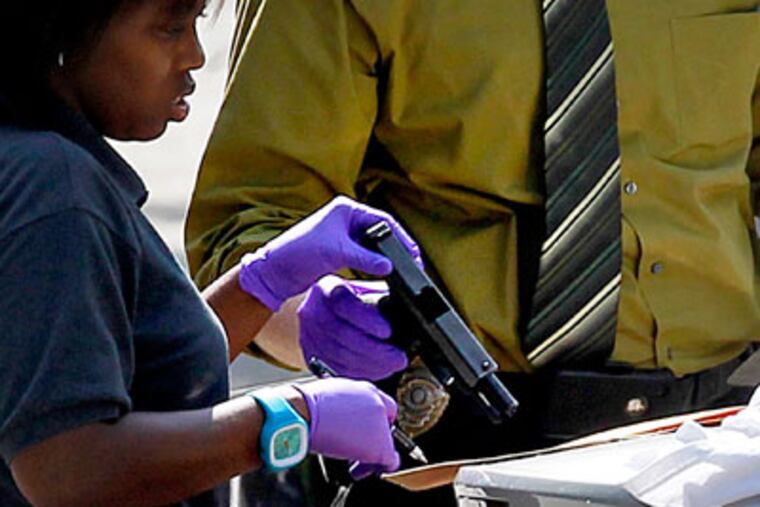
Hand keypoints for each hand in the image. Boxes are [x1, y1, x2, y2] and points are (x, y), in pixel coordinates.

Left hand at [238, 196, 420, 310]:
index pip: (382, 221)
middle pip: (380, 232)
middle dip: (395, 248)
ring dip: (384, 257)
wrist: (275, 272)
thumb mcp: (336, 253)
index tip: (413, 254)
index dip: (400, 238)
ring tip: (400, 271)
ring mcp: (343, 235)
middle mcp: (346, 218)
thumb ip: (365, 259)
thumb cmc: (298, 253)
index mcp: (345, 209)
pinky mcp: (339, 250)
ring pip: (373, 245)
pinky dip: (373, 264)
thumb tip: (390, 266)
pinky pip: (364, 255)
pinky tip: (382, 273)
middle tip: (411, 264)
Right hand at [295, 378, 399, 476]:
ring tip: (353, 465)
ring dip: (372, 455)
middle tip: (357, 450)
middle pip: (386, 424)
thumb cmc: (307, 405)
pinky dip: (377, 468)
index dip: (374, 422)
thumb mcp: (330, 397)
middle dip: (373, 438)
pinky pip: (390, 461)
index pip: (382, 406)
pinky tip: (357, 471)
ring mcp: (380, 424)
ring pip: (387, 443)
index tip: (362, 432)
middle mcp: (377, 403)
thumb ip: (346, 406)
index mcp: (366, 390)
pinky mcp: (380, 445)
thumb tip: (340, 419)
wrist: (304, 412)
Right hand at [299, 276, 407, 380]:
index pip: (344, 303)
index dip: (367, 320)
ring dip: (370, 364)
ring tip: (392, 365)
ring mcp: (308, 335)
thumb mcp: (363, 288)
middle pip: (342, 335)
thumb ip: (380, 295)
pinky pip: (334, 368)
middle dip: (375, 350)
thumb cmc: (349, 298)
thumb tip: (405, 301)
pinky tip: (376, 371)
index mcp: (327, 288)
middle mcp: (313, 311)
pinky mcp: (310, 354)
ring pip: (339, 355)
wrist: (321, 311)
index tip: (388, 331)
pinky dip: (359, 373)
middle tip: (398, 357)